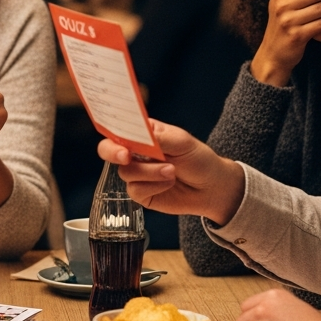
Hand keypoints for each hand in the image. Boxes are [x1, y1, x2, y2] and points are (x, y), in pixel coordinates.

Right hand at [96, 120, 244, 223]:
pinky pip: (135, 190)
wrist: (212, 187)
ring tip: (172, 172)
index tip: (119, 137)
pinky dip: (153, 186)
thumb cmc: (198, 159)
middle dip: (113, 153)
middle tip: (126, 157)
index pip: (118, 128)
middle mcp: (135, 152)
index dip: (112, 132)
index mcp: (142, 133)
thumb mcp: (181, 142)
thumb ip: (158, 137)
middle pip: (108, 150)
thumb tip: (136, 135)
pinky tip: (168, 183)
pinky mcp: (140, 192)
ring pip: (126, 172)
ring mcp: (137, 173)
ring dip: (150, 173)